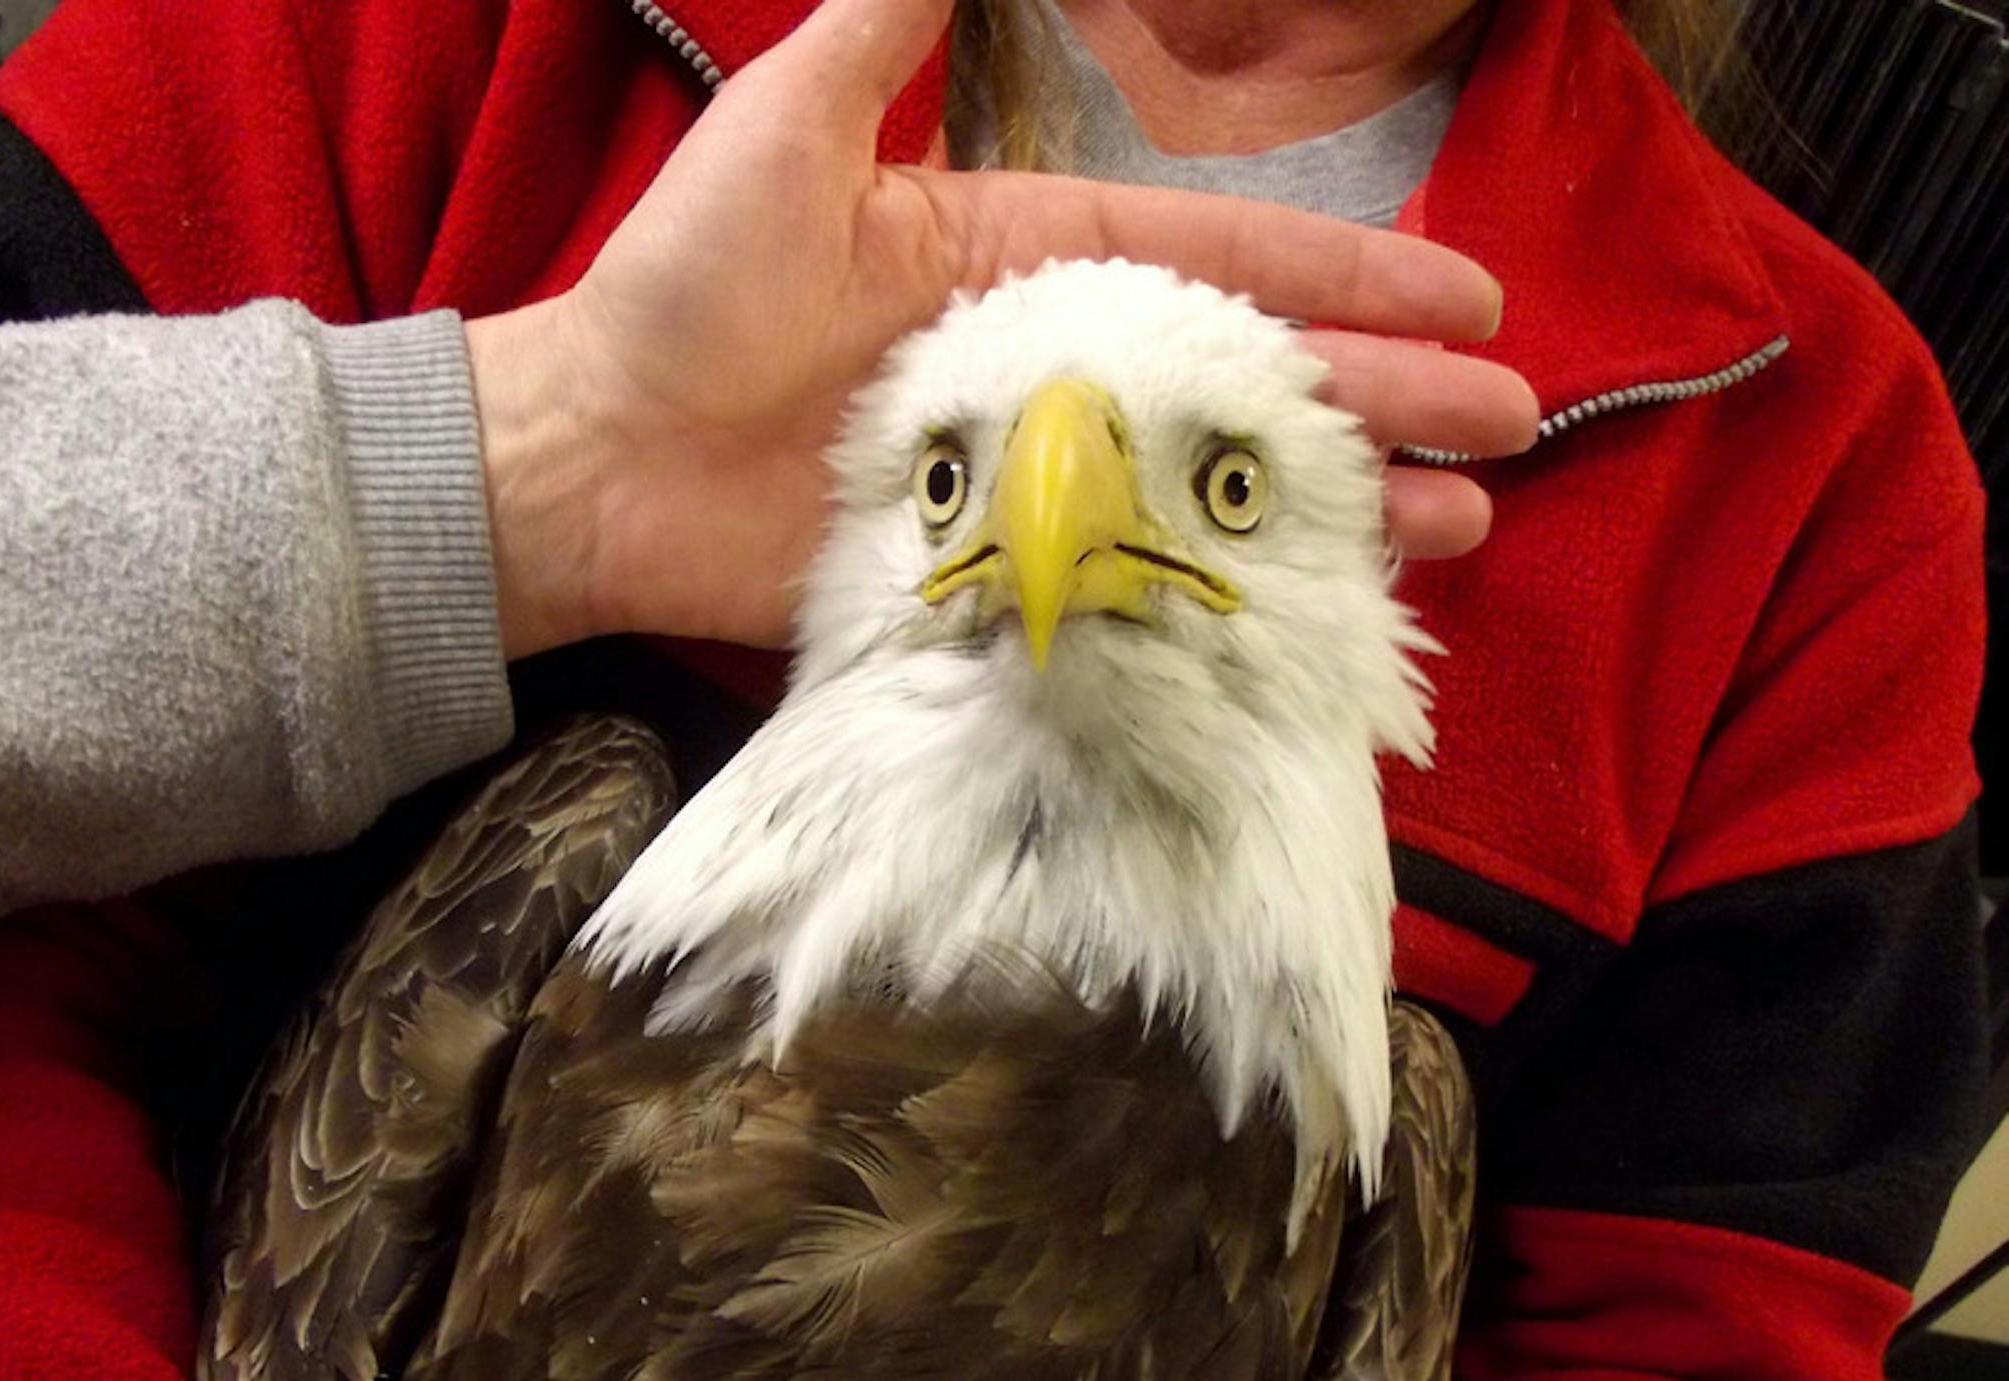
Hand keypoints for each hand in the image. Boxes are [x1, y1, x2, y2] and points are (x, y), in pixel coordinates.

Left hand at [468, 0, 1536, 659]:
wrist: (587, 456)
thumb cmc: (680, 291)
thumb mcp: (791, 131)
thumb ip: (887, 30)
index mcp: (1023, 259)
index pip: (1216, 258)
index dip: (1342, 271)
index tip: (1463, 293)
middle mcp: (1049, 370)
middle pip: (1248, 376)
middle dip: (1384, 394)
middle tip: (1514, 418)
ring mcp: (1026, 482)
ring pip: (1209, 485)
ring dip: (1334, 499)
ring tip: (1464, 520)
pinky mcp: (988, 575)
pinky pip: (1131, 582)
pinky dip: (1221, 592)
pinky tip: (1318, 603)